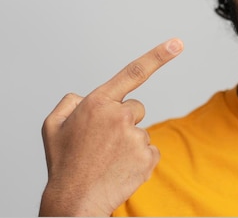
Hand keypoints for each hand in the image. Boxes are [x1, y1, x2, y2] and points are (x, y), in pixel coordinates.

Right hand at [39, 38, 183, 216]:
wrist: (75, 201)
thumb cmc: (64, 164)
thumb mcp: (53, 127)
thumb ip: (71, 103)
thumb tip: (87, 97)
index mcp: (98, 103)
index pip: (134, 72)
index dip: (158, 56)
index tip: (178, 43)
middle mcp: (120, 116)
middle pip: (136, 108)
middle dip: (123, 121)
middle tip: (102, 143)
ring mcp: (136, 137)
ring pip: (140, 132)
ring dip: (128, 143)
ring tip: (107, 159)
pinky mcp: (148, 156)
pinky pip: (149, 150)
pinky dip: (138, 159)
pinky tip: (120, 169)